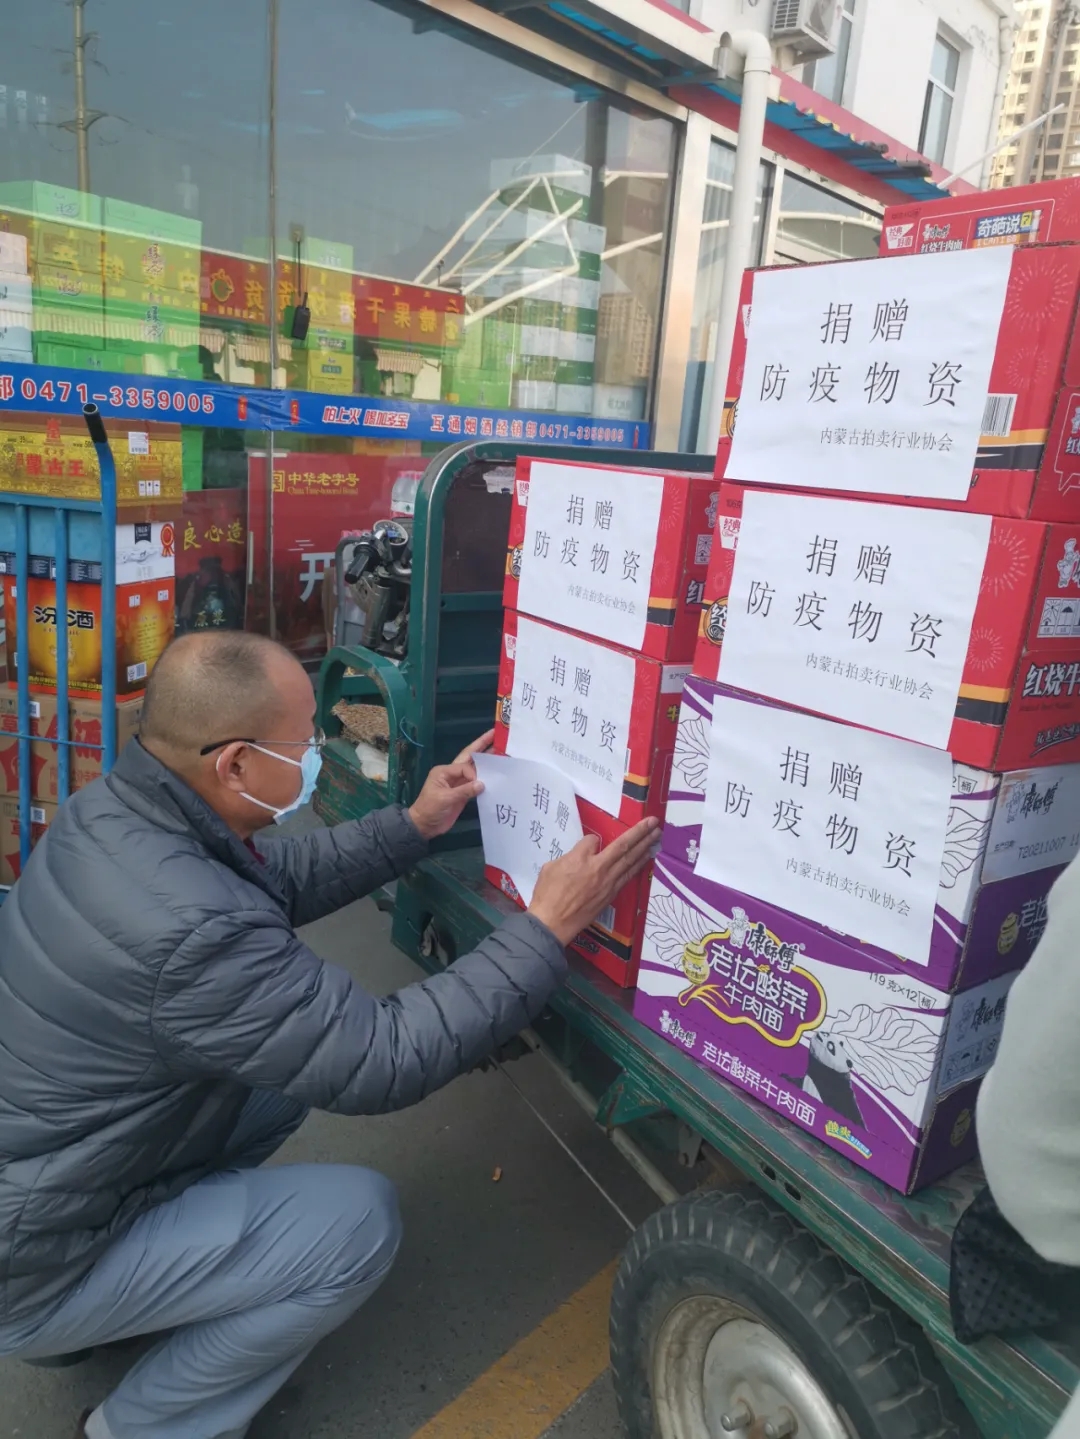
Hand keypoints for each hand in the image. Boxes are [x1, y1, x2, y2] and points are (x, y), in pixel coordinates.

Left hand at [408, 730, 493, 840]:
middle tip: (495, 734)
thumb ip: (464, 791)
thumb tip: (482, 784)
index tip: (478, 786)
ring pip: (475, 769)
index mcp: (444, 771)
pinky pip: (476, 783)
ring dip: (487, 761)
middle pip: (469, 757)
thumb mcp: (445, 799)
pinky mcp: (463, 793)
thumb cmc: (430, 809)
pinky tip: (496, 775)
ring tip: (501, 751)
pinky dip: (486, 779)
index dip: (473, 774)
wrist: (425, 826)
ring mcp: (458, 783)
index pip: (464, 766)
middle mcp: (452, 773)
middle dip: (482, 745)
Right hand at [527, 817, 659, 946]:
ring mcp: (607, 883)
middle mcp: (598, 869)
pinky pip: (628, 876)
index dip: (591, 841)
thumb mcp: (550, 867)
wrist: (553, 923)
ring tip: (656, 837)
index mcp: (580, 859)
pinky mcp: (611, 895)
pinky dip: (638, 866)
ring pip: (630, 861)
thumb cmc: (547, 895)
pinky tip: (645, 859)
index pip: (592, 840)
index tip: (588, 844)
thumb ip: (569, 857)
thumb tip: (580, 855)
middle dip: (640, 833)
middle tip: (653, 822)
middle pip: (623, 847)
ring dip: (645, 847)